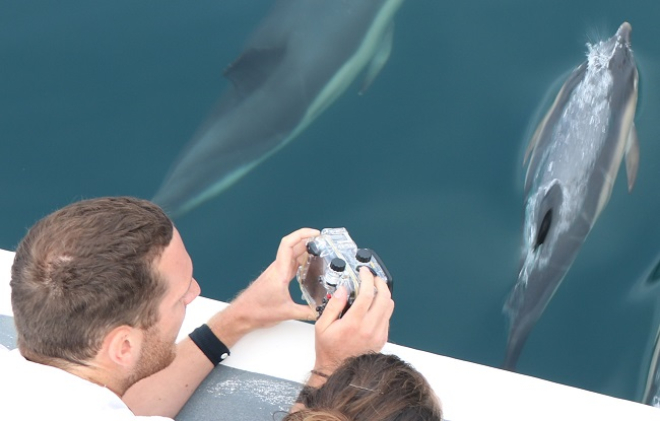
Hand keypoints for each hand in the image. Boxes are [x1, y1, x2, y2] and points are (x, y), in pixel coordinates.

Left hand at [207, 228, 318, 345]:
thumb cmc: (257, 310)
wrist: (242, 314)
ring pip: (292, 254)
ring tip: (319, 251)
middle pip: (293, 246)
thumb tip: (320, 311)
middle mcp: (277, 268)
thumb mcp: (286, 312)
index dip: (302, 234)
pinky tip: (308, 265)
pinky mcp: (276, 277)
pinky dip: (300, 260)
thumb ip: (306, 312)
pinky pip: (290, 263)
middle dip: (308, 240)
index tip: (315, 234)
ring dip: (304, 250)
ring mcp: (276, 272)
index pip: (289, 244)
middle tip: (322, 242)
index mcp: (279, 271)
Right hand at [312, 267, 393, 375]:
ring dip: (383, 293)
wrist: (338, 371)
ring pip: (389, 306)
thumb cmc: (329, 350)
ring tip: (374, 289)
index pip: (367, 293)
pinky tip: (373, 305)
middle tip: (372, 277)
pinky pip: (388, 317)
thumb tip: (343, 290)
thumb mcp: (322, 326)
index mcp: (354, 323)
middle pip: (384, 297)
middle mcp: (369, 328)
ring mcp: (378, 334)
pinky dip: (383, 306)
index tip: (364, 272)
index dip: (367, 278)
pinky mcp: (382, 338)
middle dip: (379, 282)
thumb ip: (333, 305)